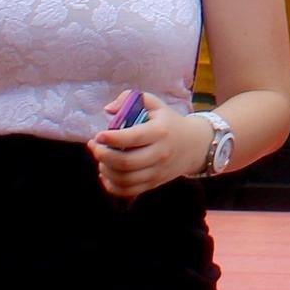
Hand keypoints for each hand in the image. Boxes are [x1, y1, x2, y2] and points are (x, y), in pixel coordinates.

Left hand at [88, 92, 208, 199]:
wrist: (194, 145)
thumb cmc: (168, 122)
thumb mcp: (155, 104)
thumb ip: (130, 98)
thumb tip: (108, 110)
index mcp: (160, 131)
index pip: (133, 138)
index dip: (112, 138)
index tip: (98, 135)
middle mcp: (160, 154)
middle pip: (126, 162)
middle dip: (103, 156)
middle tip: (95, 147)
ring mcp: (157, 171)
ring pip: (125, 179)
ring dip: (106, 170)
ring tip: (100, 159)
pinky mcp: (154, 183)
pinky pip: (129, 190)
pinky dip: (112, 186)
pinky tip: (106, 174)